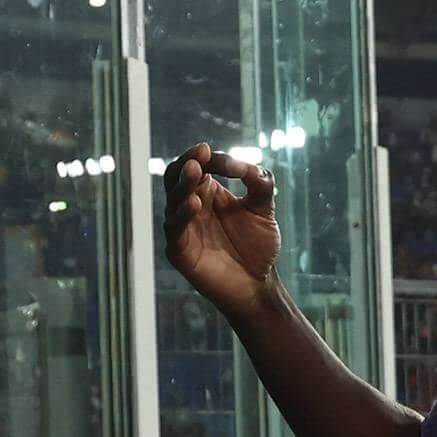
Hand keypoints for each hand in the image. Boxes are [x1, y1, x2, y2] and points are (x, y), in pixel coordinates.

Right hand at [163, 146, 281, 317]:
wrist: (258, 282)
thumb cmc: (257, 245)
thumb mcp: (263, 207)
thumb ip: (259, 182)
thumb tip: (243, 164)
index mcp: (207, 192)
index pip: (195, 164)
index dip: (203, 156)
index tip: (215, 153)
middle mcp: (191, 206)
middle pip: (176, 177)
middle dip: (186, 163)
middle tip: (199, 155)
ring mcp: (183, 227)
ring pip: (173, 199)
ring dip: (183, 184)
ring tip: (195, 172)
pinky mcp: (179, 250)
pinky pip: (174, 228)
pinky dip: (183, 214)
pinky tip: (195, 203)